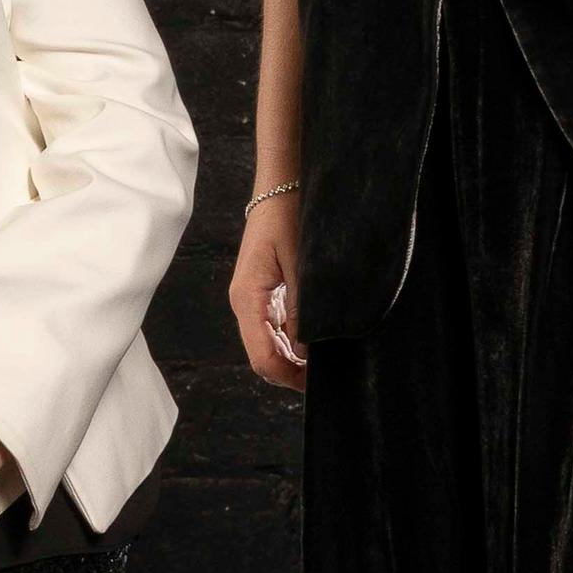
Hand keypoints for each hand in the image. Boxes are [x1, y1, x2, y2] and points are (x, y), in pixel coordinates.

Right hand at [232, 190, 308, 392]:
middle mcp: (244, 304)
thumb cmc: (289, 217)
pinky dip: (292, 344)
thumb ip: (301, 307)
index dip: (289, 378)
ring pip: (268, 347)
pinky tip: (314, 344)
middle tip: (328, 379)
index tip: (318, 385)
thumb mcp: (300, 262)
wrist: (280, 187)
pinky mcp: (262, 294)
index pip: (263, 357)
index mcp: (248, 299)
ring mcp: (252, 300)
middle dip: (292, 374)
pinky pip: (273, 330)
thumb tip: (306, 348)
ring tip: (325, 363)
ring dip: (293, 361)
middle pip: (263, 357)